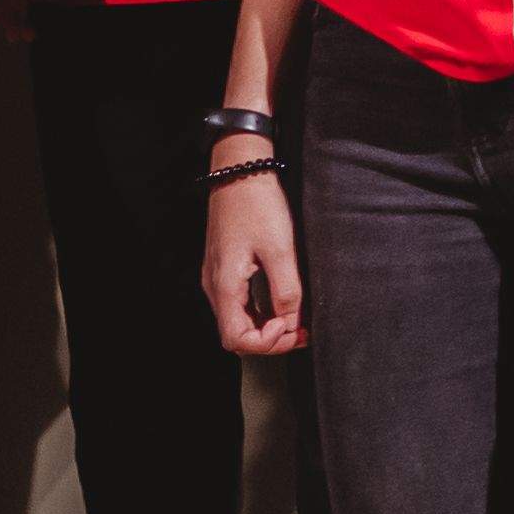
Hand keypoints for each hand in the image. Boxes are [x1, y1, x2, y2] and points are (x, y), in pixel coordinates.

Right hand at [204, 165, 304, 354]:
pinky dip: (259, 313)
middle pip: (235, 335)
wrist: (241, 170)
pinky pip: (239, 304)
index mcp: (223, 284)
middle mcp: (214, 285)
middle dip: (269, 340)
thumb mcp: (280, 250)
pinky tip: (280, 306)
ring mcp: (217, 277)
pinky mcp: (224, 267)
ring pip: (237, 321)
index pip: (236, 339)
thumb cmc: (256, 204)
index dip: (266, 343)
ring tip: (295, 322)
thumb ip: (286, 292)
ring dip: (265, 328)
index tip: (290, 327)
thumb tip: (291, 322)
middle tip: (299, 331)